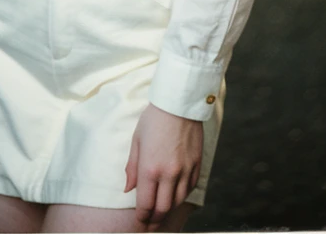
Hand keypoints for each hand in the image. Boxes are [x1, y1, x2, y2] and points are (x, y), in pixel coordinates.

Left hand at [124, 103, 202, 230]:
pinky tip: (175, 195)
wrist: (178, 104)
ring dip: (169, 210)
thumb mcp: (137, 141)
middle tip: (150, 225)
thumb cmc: (153, 119)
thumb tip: (128, 189)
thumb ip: (132, 168)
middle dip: (155, 220)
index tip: (140, 222)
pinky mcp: (197, 165)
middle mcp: (169, 174)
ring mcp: (185, 170)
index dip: (142, 217)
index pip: (146, 204)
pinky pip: (190, 188)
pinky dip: (182, 196)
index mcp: (150, 168)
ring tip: (162, 212)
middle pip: (163, 209)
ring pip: (178, 202)